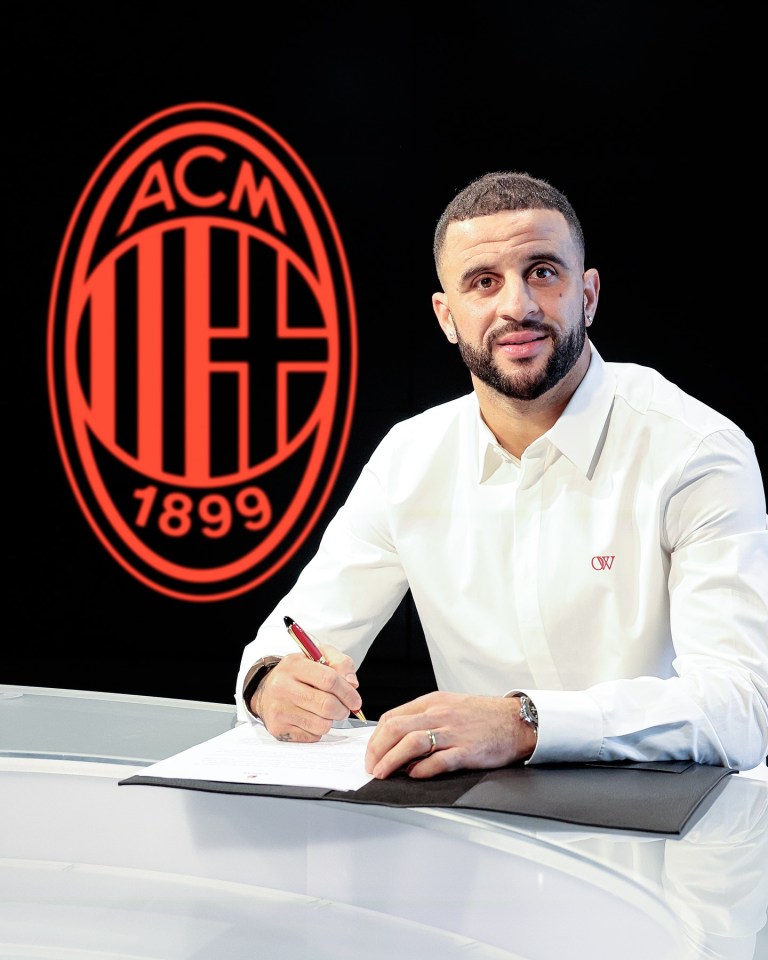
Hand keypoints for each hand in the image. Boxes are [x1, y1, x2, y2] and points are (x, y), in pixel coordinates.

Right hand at [253, 646, 362, 741]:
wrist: (267, 690)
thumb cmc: (299, 673)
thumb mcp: (320, 657)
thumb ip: (341, 664)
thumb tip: (352, 684)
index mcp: (293, 665)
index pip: (329, 680)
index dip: (348, 692)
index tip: (356, 700)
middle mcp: (282, 687)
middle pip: (326, 705)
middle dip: (343, 710)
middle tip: (345, 709)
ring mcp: (278, 709)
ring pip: (322, 724)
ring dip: (331, 721)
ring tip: (326, 712)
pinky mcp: (278, 729)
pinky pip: (312, 736)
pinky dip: (318, 730)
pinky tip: (311, 718)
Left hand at [365, 691, 535, 778]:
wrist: (516, 720)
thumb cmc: (482, 715)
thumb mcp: (448, 705)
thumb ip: (424, 719)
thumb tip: (399, 741)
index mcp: (432, 702)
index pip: (392, 717)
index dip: (376, 737)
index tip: (371, 752)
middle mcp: (439, 714)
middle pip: (396, 729)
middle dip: (377, 750)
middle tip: (371, 766)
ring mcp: (453, 732)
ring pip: (411, 743)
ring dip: (392, 761)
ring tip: (383, 774)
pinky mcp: (467, 750)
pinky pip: (438, 760)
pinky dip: (421, 770)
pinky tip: (413, 776)